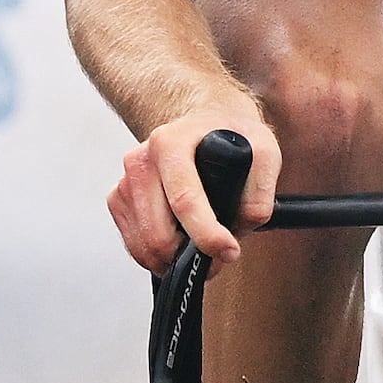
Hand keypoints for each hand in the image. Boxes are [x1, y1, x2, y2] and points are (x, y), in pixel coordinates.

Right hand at [107, 93, 272, 272]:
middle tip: (217, 255)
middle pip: (157, 234)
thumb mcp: (264, 151)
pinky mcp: (118, 200)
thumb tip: (237, 228)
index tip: (229, 251)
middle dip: (189, 256)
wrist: (204, 123)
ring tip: (199, 247)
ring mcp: (126, 182)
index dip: (207, 235)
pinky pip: (134, 245)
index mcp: (170, 143)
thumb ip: (259, 193)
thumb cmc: (230, 136)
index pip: (184, 200)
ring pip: (144, 246)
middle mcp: (141, 161)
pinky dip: (157, 254)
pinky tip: (178, 240)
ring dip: (173, 259)